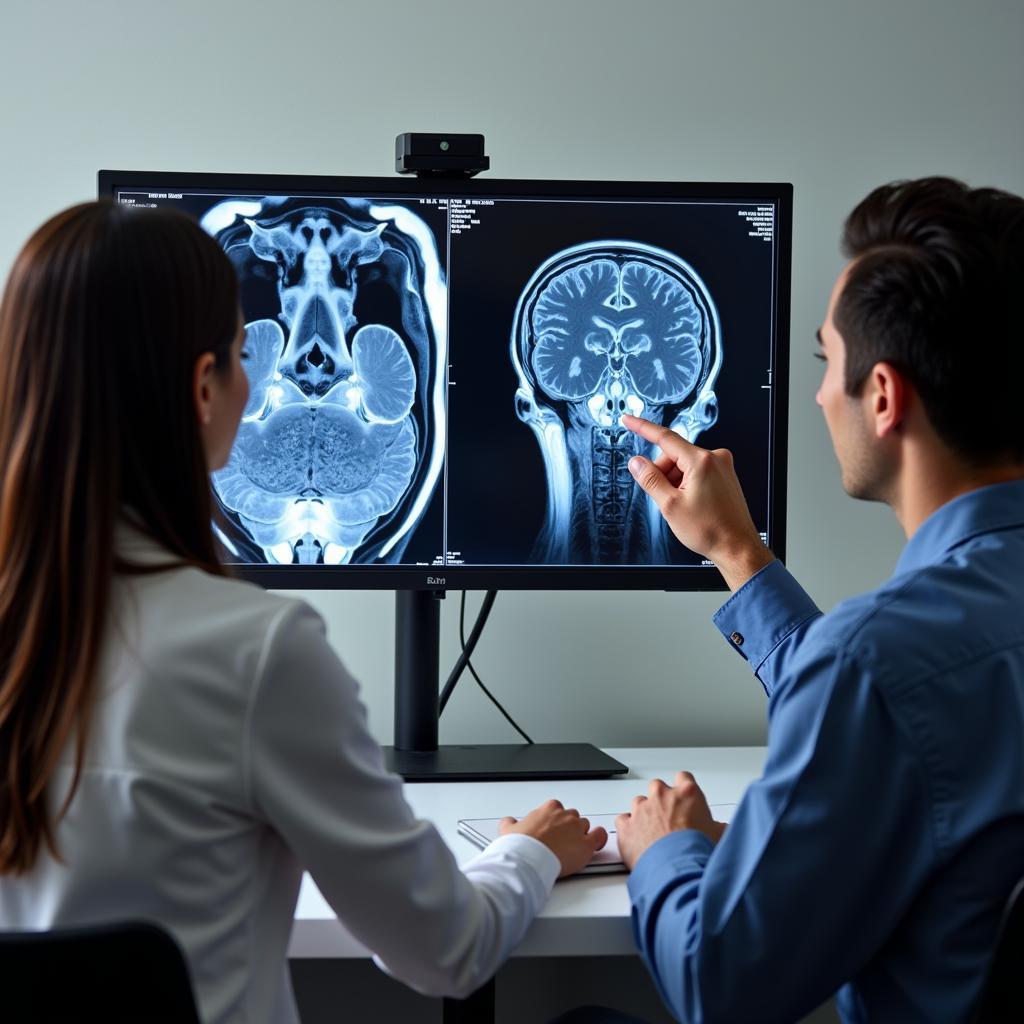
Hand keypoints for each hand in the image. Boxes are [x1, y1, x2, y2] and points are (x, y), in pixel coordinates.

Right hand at [499, 799, 608, 877]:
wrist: (528, 859)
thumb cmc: (521, 846)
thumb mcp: (508, 829)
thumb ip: (510, 823)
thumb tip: (508, 822)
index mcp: (549, 809)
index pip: (557, 808)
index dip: (556, 820)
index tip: (552, 829)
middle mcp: (565, 816)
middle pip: (572, 817)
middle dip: (568, 828)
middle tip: (561, 841)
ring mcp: (577, 829)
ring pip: (585, 826)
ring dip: (580, 835)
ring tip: (573, 847)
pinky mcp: (586, 845)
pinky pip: (599, 836)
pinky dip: (599, 839)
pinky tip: (595, 844)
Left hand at [616, 772, 727, 870]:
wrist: (677, 871)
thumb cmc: (698, 853)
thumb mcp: (720, 837)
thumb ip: (719, 827)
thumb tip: (724, 830)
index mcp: (687, 794)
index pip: (684, 778)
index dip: (684, 790)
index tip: (684, 798)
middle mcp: (662, 796)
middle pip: (658, 787)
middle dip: (663, 801)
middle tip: (670, 820)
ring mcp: (642, 809)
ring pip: (639, 802)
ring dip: (645, 814)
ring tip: (654, 833)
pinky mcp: (627, 826)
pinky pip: (623, 820)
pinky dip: (628, 827)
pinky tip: (636, 838)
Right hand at [621, 414, 773, 590]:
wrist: (736, 546)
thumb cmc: (711, 529)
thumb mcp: (670, 505)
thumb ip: (650, 479)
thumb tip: (637, 463)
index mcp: (701, 461)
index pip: (665, 438)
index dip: (642, 428)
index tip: (629, 420)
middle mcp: (715, 458)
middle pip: (673, 456)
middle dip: (663, 474)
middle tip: (666, 499)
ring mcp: (722, 467)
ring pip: (684, 465)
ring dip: (676, 482)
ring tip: (683, 506)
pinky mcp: (724, 476)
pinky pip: (696, 472)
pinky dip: (687, 485)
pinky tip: (691, 504)